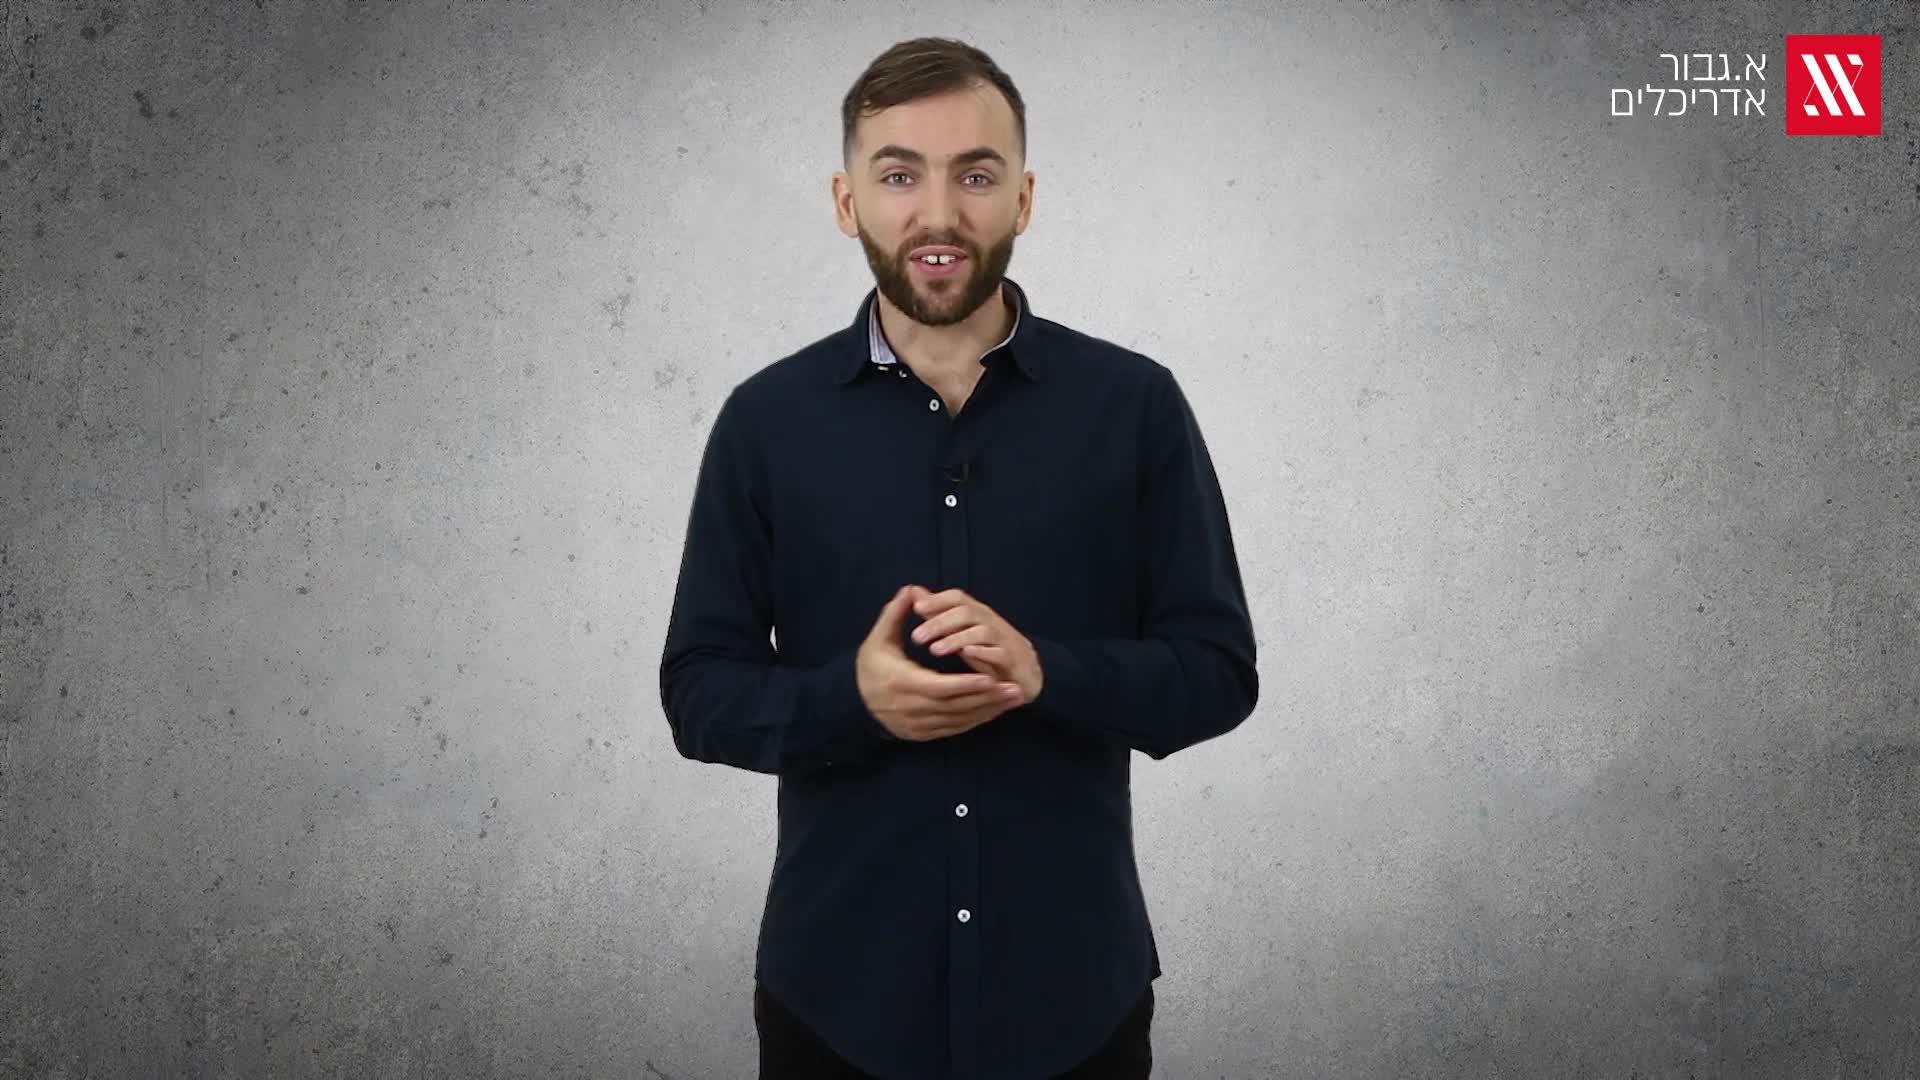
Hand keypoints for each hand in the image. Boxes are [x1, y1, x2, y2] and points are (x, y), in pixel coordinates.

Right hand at [857, 586, 1026, 741]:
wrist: (855, 704)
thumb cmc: (871, 668)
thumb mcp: (879, 640)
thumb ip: (895, 614)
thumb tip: (911, 590)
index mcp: (902, 683)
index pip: (940, 687)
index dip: (966, 684)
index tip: (992, 677)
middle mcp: (912, 708)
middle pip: (956, 706)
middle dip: (988, 698)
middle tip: (1016, 688)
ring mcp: (919, 725)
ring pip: (959, 720)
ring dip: (989, 710)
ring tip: (1014, 697)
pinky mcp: (924, 734)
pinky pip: (955, 729)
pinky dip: (977, 720)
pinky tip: (996, 710)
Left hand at [906, 586, 1043, 704]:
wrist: (1026, 674)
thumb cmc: (990, 651)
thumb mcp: (962, 631)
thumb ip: (939, 613)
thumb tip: (915, 593)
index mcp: (978, 614)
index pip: (958, 598)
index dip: (937, 600)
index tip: (915, 607)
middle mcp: (992, 622)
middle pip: (967, 613)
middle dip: (940, 623)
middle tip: (916, 637)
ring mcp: (1005, 641)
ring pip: (982, 632)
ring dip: (956, 639)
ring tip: (934, 650)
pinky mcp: (1014, 661)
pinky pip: (1000, 654)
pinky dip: (983, 653)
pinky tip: (967, 654)